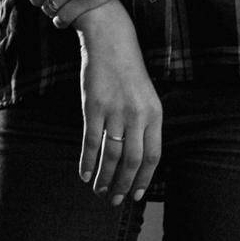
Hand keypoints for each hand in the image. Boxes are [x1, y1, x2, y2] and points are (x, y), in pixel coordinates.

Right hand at [73, 4, 161, 204]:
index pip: (153, 155)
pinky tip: (85, 174)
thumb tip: (139, 159)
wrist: (111, 40)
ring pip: (111, 155)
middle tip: (115, 200)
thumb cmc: (129, 70)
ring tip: (99, 190)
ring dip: (105, 178)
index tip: (137, 195)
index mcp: (154, 113)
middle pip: (132, 160)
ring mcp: (115, 111)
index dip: (144, 178)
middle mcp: (137, 114)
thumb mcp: (146, 96)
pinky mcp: (93, 106)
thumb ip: (145, 124)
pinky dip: (88, 161)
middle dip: (124, 185)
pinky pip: (91, 141)